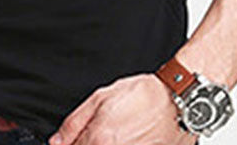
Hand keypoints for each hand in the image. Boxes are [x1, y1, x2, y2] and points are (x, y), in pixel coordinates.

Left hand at [48, 73, 198, 144]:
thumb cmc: (145, 97)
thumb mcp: (102, 98)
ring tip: (119, 134)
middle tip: (103, 134)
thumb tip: (57, 141)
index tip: (77, 139)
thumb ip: (75, 122)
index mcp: (99, 140)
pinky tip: (129, 139)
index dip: (70, 144)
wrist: (178, 103)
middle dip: (88, 144)